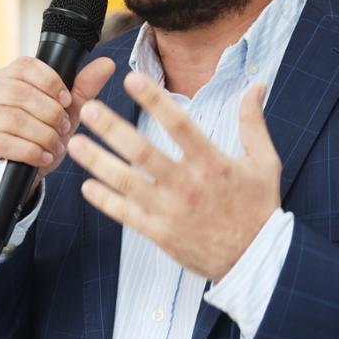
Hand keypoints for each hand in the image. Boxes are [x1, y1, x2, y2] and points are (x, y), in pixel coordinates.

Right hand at [0, 56, 115, 196]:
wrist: (15, 180)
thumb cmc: (37, 140)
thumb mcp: (64, 115)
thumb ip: (83, 89)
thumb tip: (107, 63)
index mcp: (4, 79)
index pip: (24, 66)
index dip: (50, 82)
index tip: (66, 101)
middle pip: (19, 92)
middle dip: (49, 113)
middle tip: (64, 129)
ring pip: (13, 118)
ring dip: (42, 135)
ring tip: (55, 147)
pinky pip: (2, 142)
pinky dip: (29, 151)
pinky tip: (42, 158)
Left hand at [67, 71, 281, 281]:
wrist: (256, 260)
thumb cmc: (258, 208)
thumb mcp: (264, 162)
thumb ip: (253, 122)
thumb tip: (257, 86)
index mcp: (212, 163)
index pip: (178, 124)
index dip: (154, 100)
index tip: (132, 78)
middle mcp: (187, 185)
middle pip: (142, 152)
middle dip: (112, 129)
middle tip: (88, 109)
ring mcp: (171, 211)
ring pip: (127, 182)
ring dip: (97, 162)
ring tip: (74, 143)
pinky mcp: (161, 234)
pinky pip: (126, 214)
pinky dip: (105, 200)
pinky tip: (86, 185)